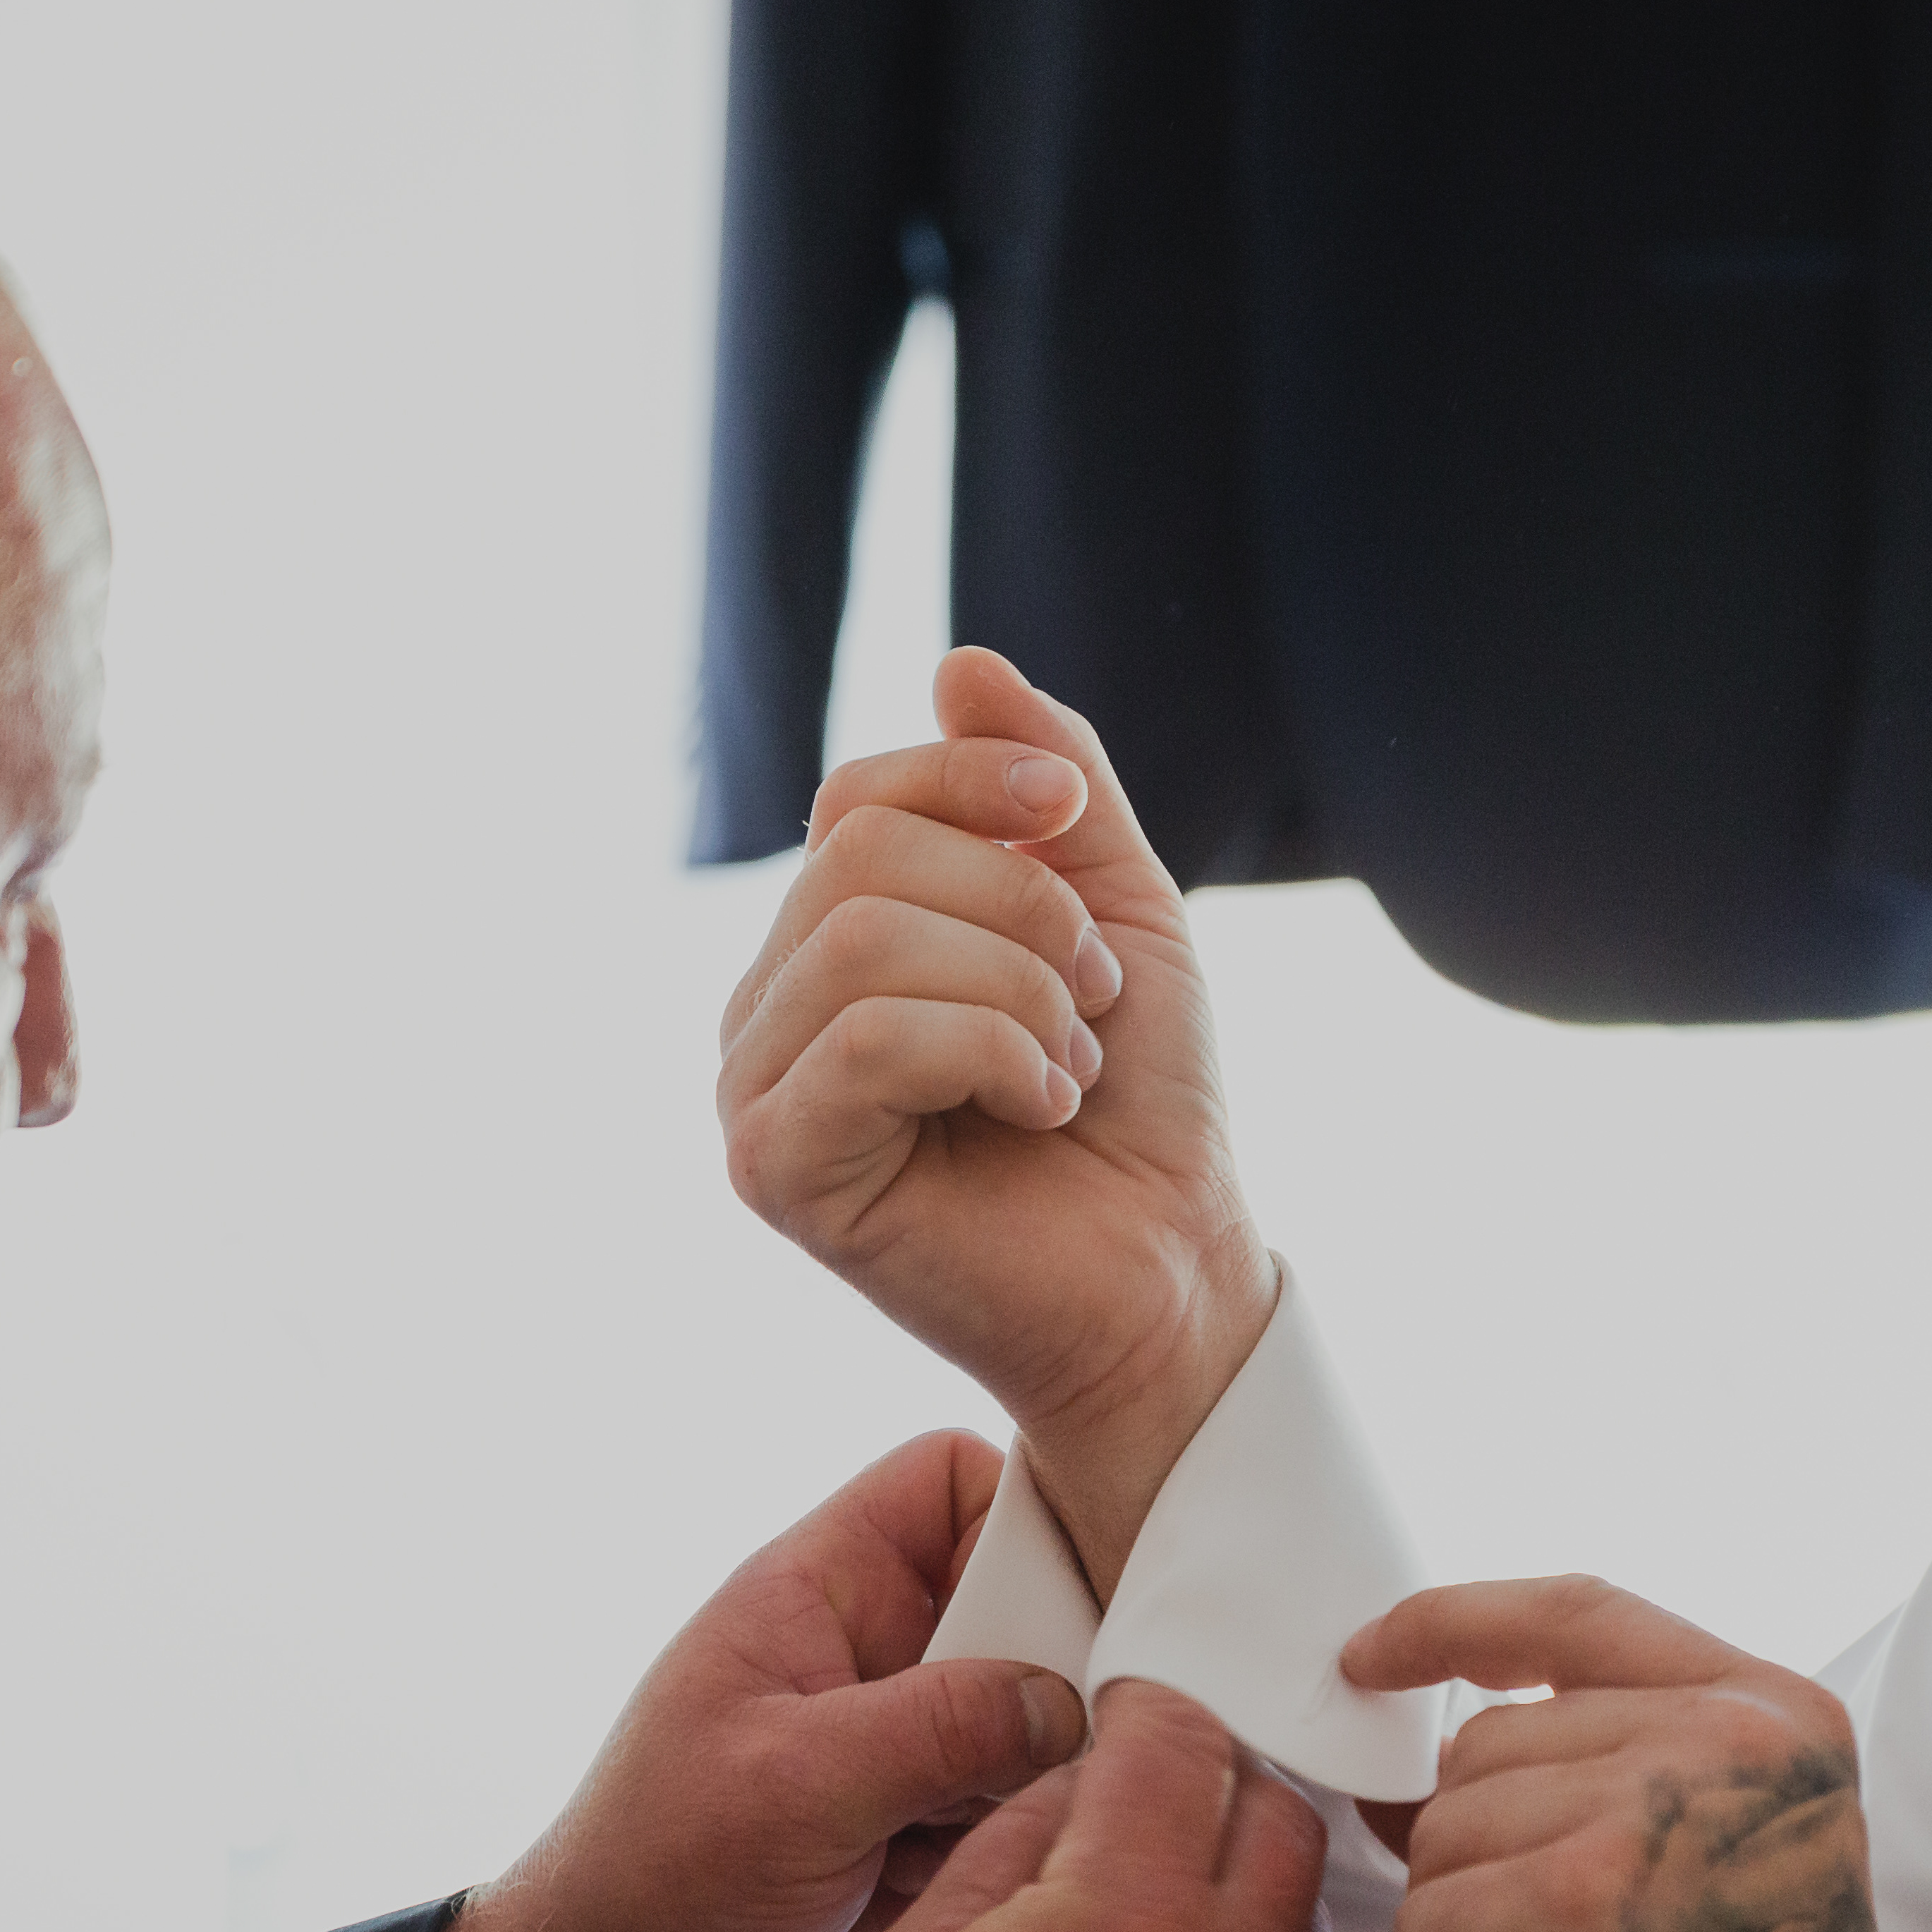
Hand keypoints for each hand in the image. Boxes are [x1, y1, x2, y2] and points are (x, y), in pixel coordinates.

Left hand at [428, 1431, 1089, 1931]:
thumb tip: (1069, 1700)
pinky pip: (1024, 1802)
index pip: (949, 1481)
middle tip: (1100, 1724)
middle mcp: (871, 1654)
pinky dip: (1039, 1834)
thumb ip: (940, 1725)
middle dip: (1068, 1654)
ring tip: (1045, 1819)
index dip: (1026, 1508)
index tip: (1089, 1583)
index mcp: (817, 1594)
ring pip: (1038, 1707)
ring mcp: (906, 1746)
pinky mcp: (929, 1833)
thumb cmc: (654, 1883)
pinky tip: (1025, 1880)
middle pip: (1020, 1597)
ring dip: (1057, 1761)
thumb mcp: (793, 1786)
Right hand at [718, 648, 1275, 1595]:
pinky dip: (990, 1055)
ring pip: (862, 939)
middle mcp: (770, 1011)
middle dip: (1022, 910)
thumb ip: (1047, 784)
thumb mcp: (1117, 906)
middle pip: (859, 855)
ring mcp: (756, 1092)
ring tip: (1069, 1064)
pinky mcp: (775, 1170)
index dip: (977, 780)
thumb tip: (959, 660)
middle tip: (1093, 1003)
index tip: (1077, 824)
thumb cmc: (1141, 1107)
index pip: (857, 795)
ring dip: (1019, 989)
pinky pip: (865, 1039)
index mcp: (831, 943)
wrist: (1174, 1271)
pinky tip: (1038, 1110)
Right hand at [722, 1680, 1339, 1931]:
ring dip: (1245, 1882)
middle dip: (1211, 1784)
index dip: (1144, 1709)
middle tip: (1147, 1802)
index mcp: (1115, 1926)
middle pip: (1273, 1811)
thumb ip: (1010, 1841)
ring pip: (1305, 1911)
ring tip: (1160, 1908)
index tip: (1122, 1717)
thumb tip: (1083, 1778)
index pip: (1179, 1742)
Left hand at [1343, 1580, 1907, 1931]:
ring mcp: (1648, 1817)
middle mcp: (1724, 1743)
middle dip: (1478, 1872)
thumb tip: (1406, 1769)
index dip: (1455, 1622)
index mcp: (1772, 1718)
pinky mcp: (1568, 1911)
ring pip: (1441, 1840)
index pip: (1576, 1614)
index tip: (1370, 1653)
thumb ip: (1588, 1781)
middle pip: (1485, 1748)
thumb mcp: (1706, 1871)